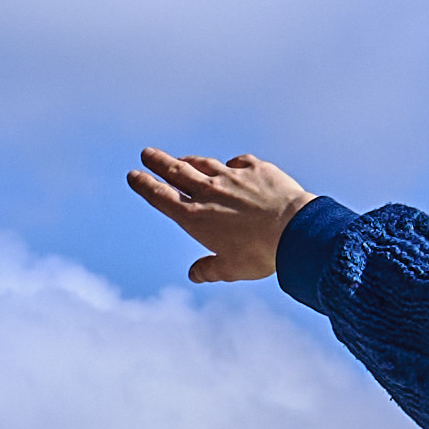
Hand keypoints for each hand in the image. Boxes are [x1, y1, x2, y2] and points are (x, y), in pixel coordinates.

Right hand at [129, 146, 319, 283]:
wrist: (294, 230)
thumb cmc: (260, 254)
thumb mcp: (231, 269)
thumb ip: (209, 270)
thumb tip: (195, 274)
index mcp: (196, 217)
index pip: (162, 197)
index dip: (145, 185)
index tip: (133, 174)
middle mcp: (209, 192)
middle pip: (176, 172)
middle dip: (158, 162)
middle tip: (146, 153)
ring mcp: (233, 177)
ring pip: (204, 165)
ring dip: (189, 161)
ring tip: (180, 159)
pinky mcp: (256, 169)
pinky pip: (239, 163)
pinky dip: (231, 165)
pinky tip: (231, 166)